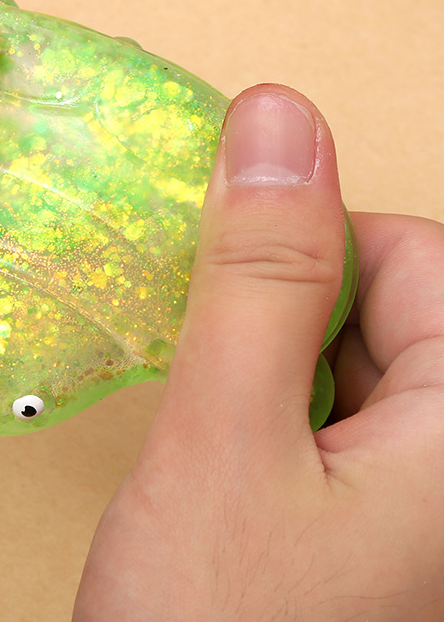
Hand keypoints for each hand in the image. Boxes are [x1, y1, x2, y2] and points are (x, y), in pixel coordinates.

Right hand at [73, 85, 443, 620]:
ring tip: (215, 433)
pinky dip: (270, 399)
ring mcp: (421, 491)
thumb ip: (258, 273)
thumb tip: (275, 118)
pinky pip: (330, 405)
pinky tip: (226, 451)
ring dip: (267, 358)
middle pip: (385, 300)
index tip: (217, 295)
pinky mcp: (375, 512)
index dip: (303, 252)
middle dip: (278, 314)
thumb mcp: (224, 441)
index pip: (416, 253)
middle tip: (209, 383)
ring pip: (349, 352)